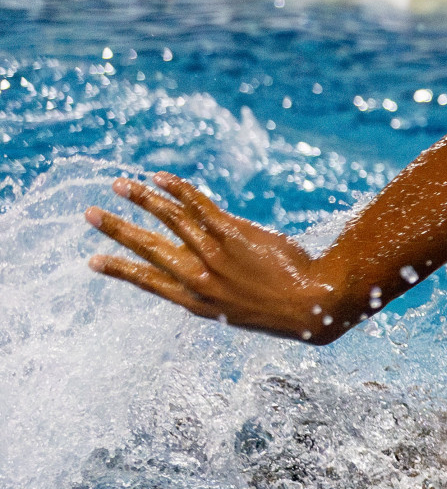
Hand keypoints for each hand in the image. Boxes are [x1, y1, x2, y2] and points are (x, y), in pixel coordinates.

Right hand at [86, 172, 347, 343]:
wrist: (316, 306)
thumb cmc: (286, 311)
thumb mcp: (242, 311)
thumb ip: (219, 289)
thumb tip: (205, 266)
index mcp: (198, 303)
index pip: (148, 282)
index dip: (120, 270)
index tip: (93, 261)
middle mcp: (199, 279)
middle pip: (147, 248)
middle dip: (116, 229)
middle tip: (89, 214)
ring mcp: (213, 254)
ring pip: (167, 219)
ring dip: (140, 199)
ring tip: (119, 185)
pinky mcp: (232, 234)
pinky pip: (197, 205)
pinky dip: (177, 188)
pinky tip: (161, 178)